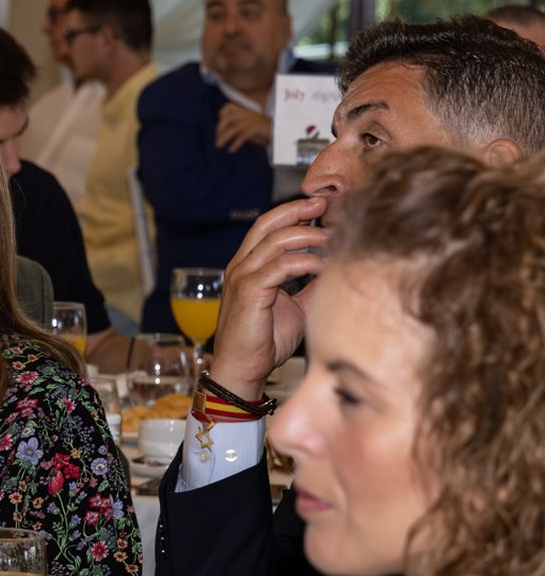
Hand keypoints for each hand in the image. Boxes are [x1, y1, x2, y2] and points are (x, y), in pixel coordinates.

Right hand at [208, 196, 328, 400]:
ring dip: (308, 235)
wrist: (242, 369)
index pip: (268, 226)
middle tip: (326, 205)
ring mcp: (242, 277)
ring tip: (332, 237)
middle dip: (298, 211)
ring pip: (274, 240)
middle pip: (268, 223)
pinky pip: (279, 266)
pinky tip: (322, 265)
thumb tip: (334, 270)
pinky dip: (304, 262)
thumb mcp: (295, 307)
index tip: (321, 207)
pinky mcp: (248, 292)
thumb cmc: (265, 341)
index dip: (293, 212)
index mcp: (248, 266)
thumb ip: (309, 286)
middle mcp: (241, 266)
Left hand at [214, 104, 272, 152]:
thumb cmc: (261, 130)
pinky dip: (235, 144)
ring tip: (218, 145)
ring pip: (233, 128)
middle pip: (228, 118)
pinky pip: (242, 136)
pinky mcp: (256, 128)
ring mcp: (251, 121)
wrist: (278, 131)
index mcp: (244, 111)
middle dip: (220, 128)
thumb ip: (237, 125)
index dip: (222, 113)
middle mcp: (247, 114)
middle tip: (217, 138)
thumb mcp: (248, 124)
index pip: (229, 107)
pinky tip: (231, 150)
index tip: (220, 122)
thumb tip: (222, 133)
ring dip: (224, 137)